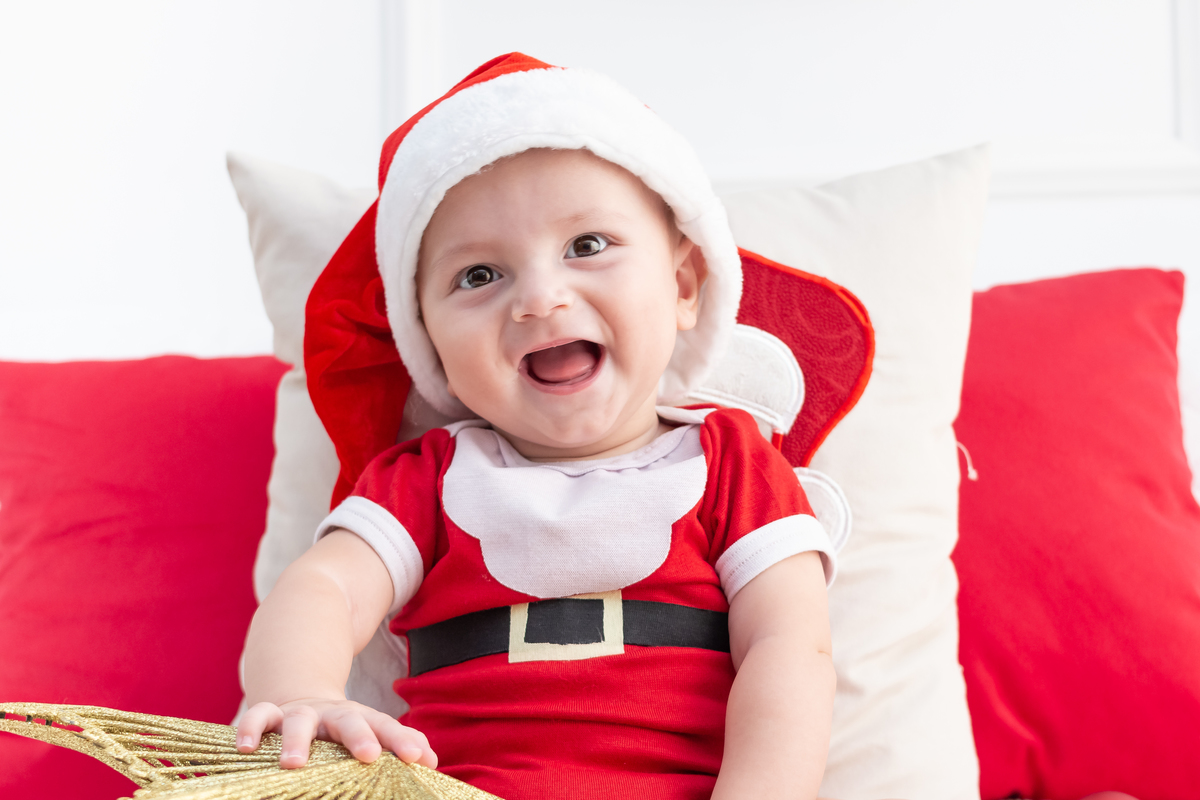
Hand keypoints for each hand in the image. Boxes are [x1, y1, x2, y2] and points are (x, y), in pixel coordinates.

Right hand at [236, 699, 436, 769]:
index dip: (403, 741)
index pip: (387, 727)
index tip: (417, 758)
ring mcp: (300, 712)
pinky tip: (246, 747)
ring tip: (294, 763)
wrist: (303, 696)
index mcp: (361, 719)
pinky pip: (257, 715)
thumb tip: (433, 761)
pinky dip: (250, 728)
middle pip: (349, 720)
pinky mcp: (270, 713)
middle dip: (359, 736)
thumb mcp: (371, 731)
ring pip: (298, 720)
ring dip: (297, 740)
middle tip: (368, 756)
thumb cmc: (344, 729)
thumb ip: (400, 743)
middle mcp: (332, 713)